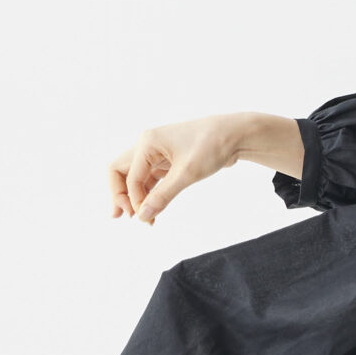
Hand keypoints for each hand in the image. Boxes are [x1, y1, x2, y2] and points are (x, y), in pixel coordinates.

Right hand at [108, 112, 301, 224]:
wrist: (236, 135)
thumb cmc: (212, 146)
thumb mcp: (187, 173)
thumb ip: (163, 195)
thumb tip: (142, 215)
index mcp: (147, 142)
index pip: (128, 176)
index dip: (133, 199)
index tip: (145, 217)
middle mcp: (148, 145)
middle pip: (121, 171)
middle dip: (120, 194)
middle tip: (121, 217)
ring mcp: (157, 153)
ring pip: (135, 176)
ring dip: (136, 197)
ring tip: (145, 219)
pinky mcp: (168, 161)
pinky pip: (150, 178)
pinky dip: (149, 193)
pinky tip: (154, 209)